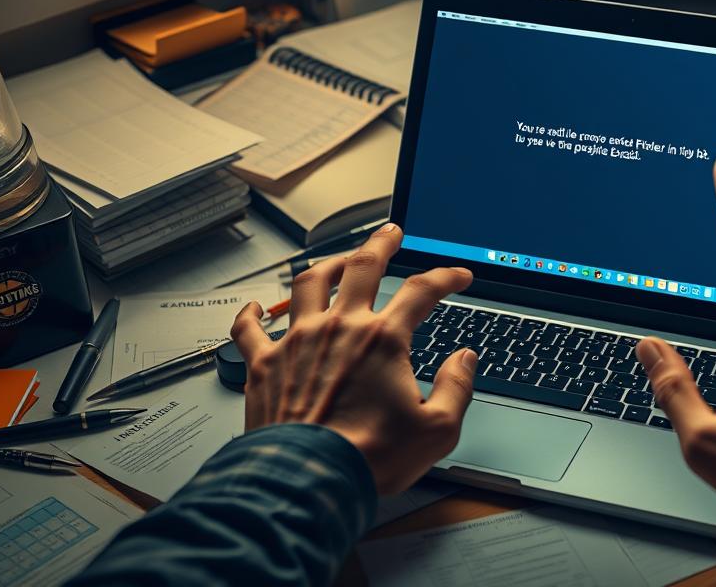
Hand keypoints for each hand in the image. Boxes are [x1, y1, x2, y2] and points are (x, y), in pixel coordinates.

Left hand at [231, 223, 477, 494]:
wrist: (308, 481)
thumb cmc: (368, 458)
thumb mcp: (437, 429)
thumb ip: (456, 387)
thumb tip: (464, 361)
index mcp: (383, 340)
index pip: (422, 291)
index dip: (445, 276)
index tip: (456, 275)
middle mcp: (340, 329)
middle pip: (362, 266)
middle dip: (380, 243)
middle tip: (389, 233)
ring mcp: (298, 343)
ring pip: (309, 283)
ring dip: (325, 265)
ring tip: (336, 260)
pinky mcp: (265, 365)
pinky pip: (251, 329)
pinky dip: (253, 314)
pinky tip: (256, 307)